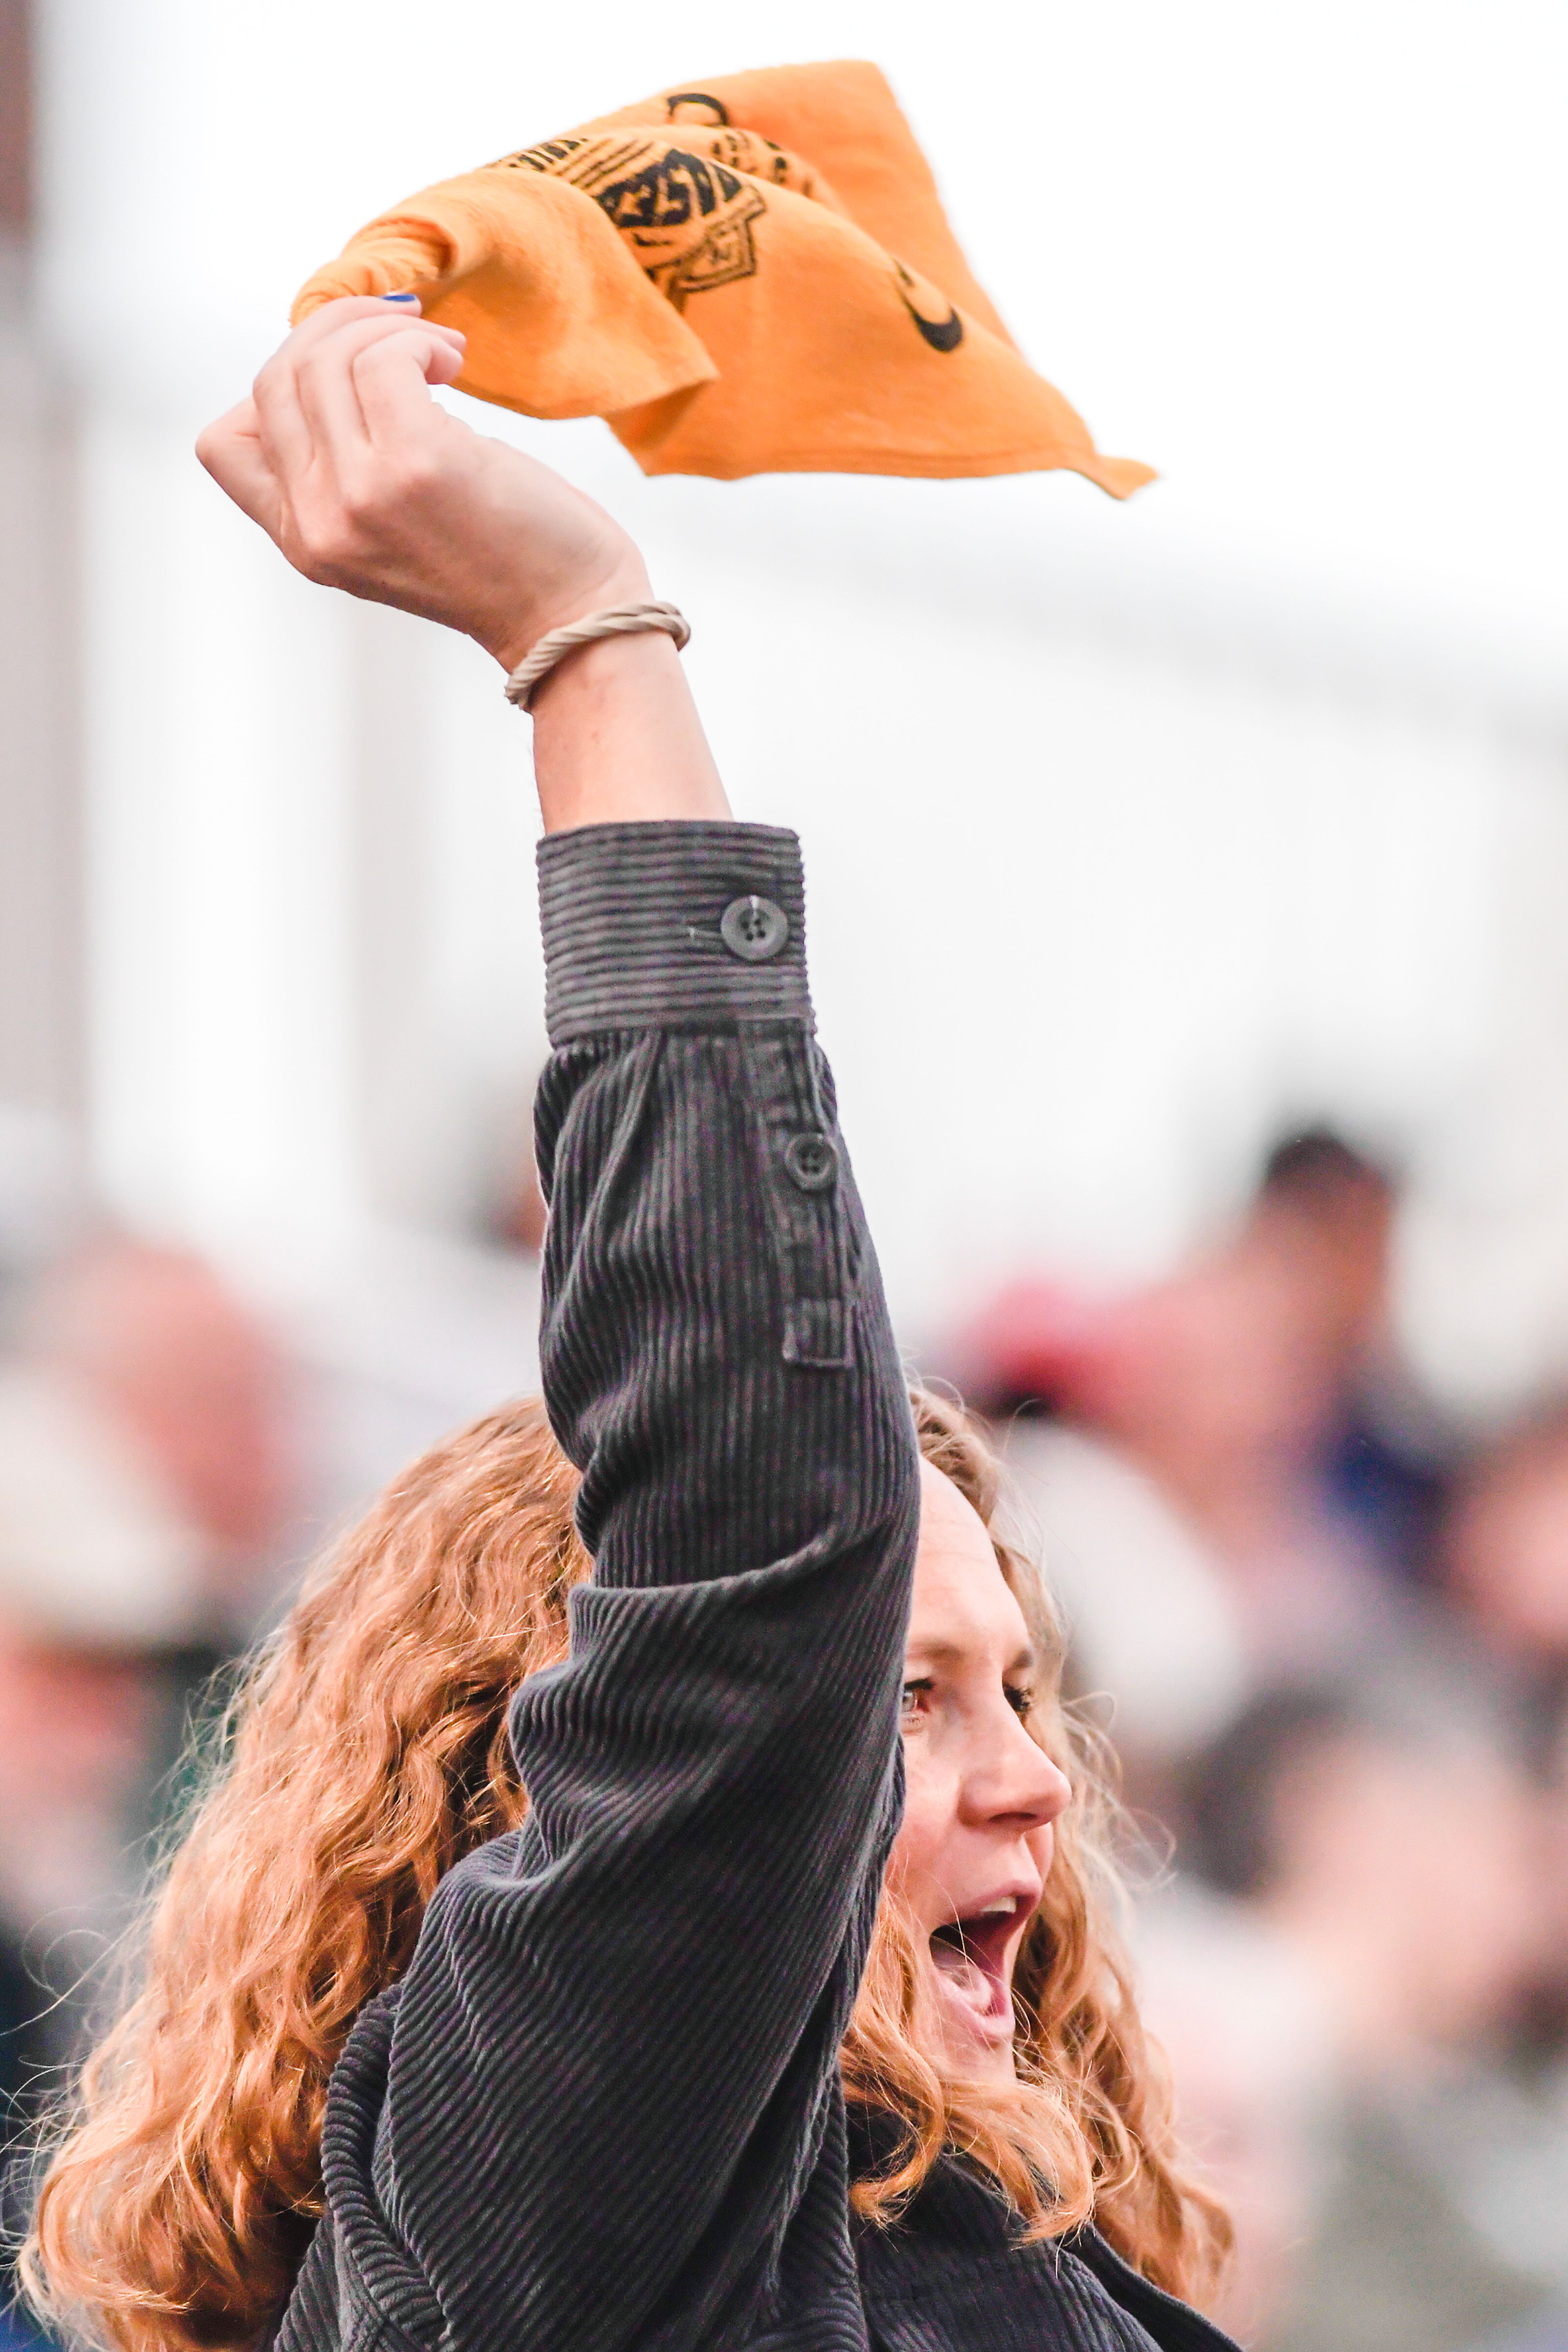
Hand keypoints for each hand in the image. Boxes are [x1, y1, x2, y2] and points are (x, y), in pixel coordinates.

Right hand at [196, 297, 648, 671]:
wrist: (568, 614)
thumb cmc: (496, 560)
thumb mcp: (388, 530)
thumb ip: (338, 472)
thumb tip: (320, 362)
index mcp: (305, 544)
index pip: (223, 444)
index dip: (273, 387)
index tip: (342, 377)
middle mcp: (320, 525)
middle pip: (274, 382)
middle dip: (333, 332)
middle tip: (404, 335)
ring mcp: (362, 495)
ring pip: (325, 359)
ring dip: (386, 330)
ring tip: (441, 353)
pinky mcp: (416, 465)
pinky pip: (384, 358)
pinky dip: (416, 340)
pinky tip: (453, 361)